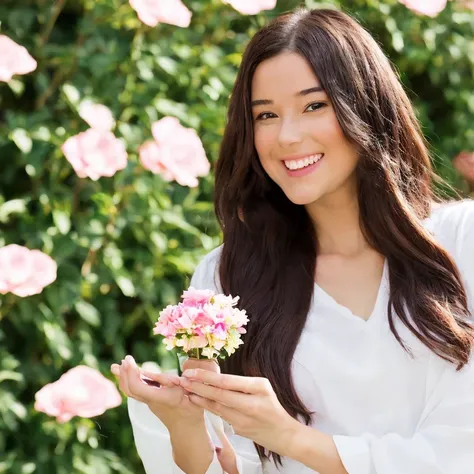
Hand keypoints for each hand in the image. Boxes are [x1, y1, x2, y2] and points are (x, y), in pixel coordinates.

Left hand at [110, 355, 218, 428]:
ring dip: (123, 378)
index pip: (136, 387)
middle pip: (129, 390)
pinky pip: (134, 392)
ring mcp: (149, 403)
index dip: (130, 373)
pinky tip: (127, 373)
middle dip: (124, 373)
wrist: (187, 427)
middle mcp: (150, 402)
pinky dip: (128, 381)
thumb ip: (166, 379)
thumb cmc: (190, 405)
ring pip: (129, 392)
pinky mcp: (150, 402)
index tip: (129, 359)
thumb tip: (147, 372)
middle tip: (125, 359)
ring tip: (117, 366)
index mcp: (159, 398)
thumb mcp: (184, 388)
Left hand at [179, 369, 299, 456]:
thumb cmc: (272, 405)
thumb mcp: (262, 387)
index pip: (228, 381)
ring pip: (217, 406)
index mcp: (259, 387)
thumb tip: (216, 377)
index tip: (192, 372)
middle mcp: (251, 403)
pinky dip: (208, 407)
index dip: (207, 377)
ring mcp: (245, 419)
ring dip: (200, 398)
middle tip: (184, 379)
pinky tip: (197, 401)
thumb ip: (242, 383)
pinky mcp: (239, 429)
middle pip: (219, 394)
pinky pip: (221, 416)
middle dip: (199, 386)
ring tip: (187, 389)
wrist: (283, 433)